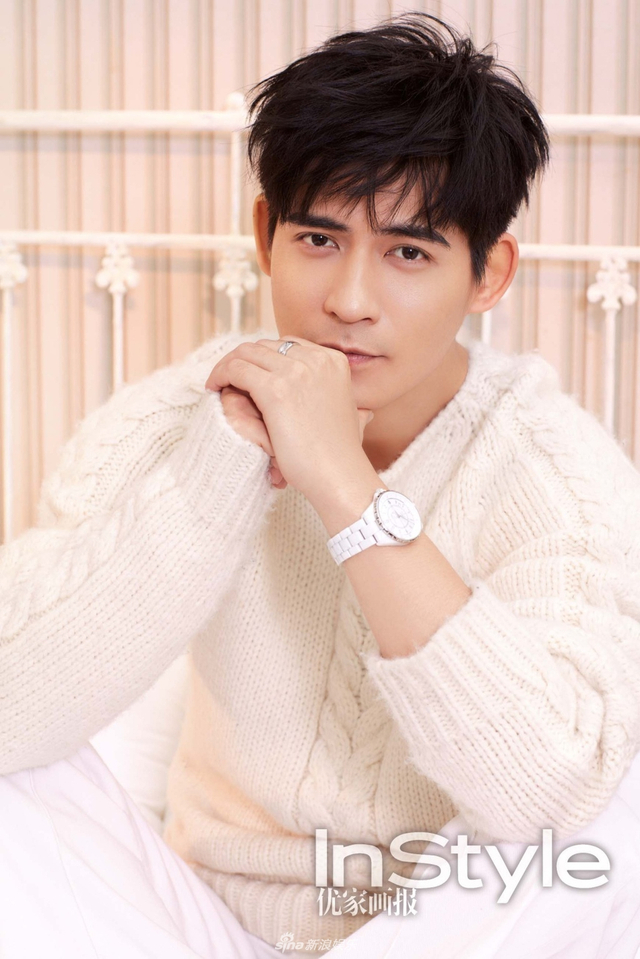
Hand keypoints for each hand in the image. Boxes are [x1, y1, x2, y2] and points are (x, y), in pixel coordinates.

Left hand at [205, 337, 373, 497]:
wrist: (340, 476)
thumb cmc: (341, 455)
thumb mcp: (353, 417)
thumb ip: (347, 405)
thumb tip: (360, 411)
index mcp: (333, 361)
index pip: (287, 345)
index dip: (263, 358)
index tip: (250, 376)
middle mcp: (316, 359)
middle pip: (263, 346)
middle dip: (242, 360)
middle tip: (227, 380)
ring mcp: (296, 371)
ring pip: (245, 354)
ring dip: (227, 367)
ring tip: (218, 384)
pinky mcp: (275, 389)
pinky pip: (237, 369)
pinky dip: (220, 375)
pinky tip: (214, 389)